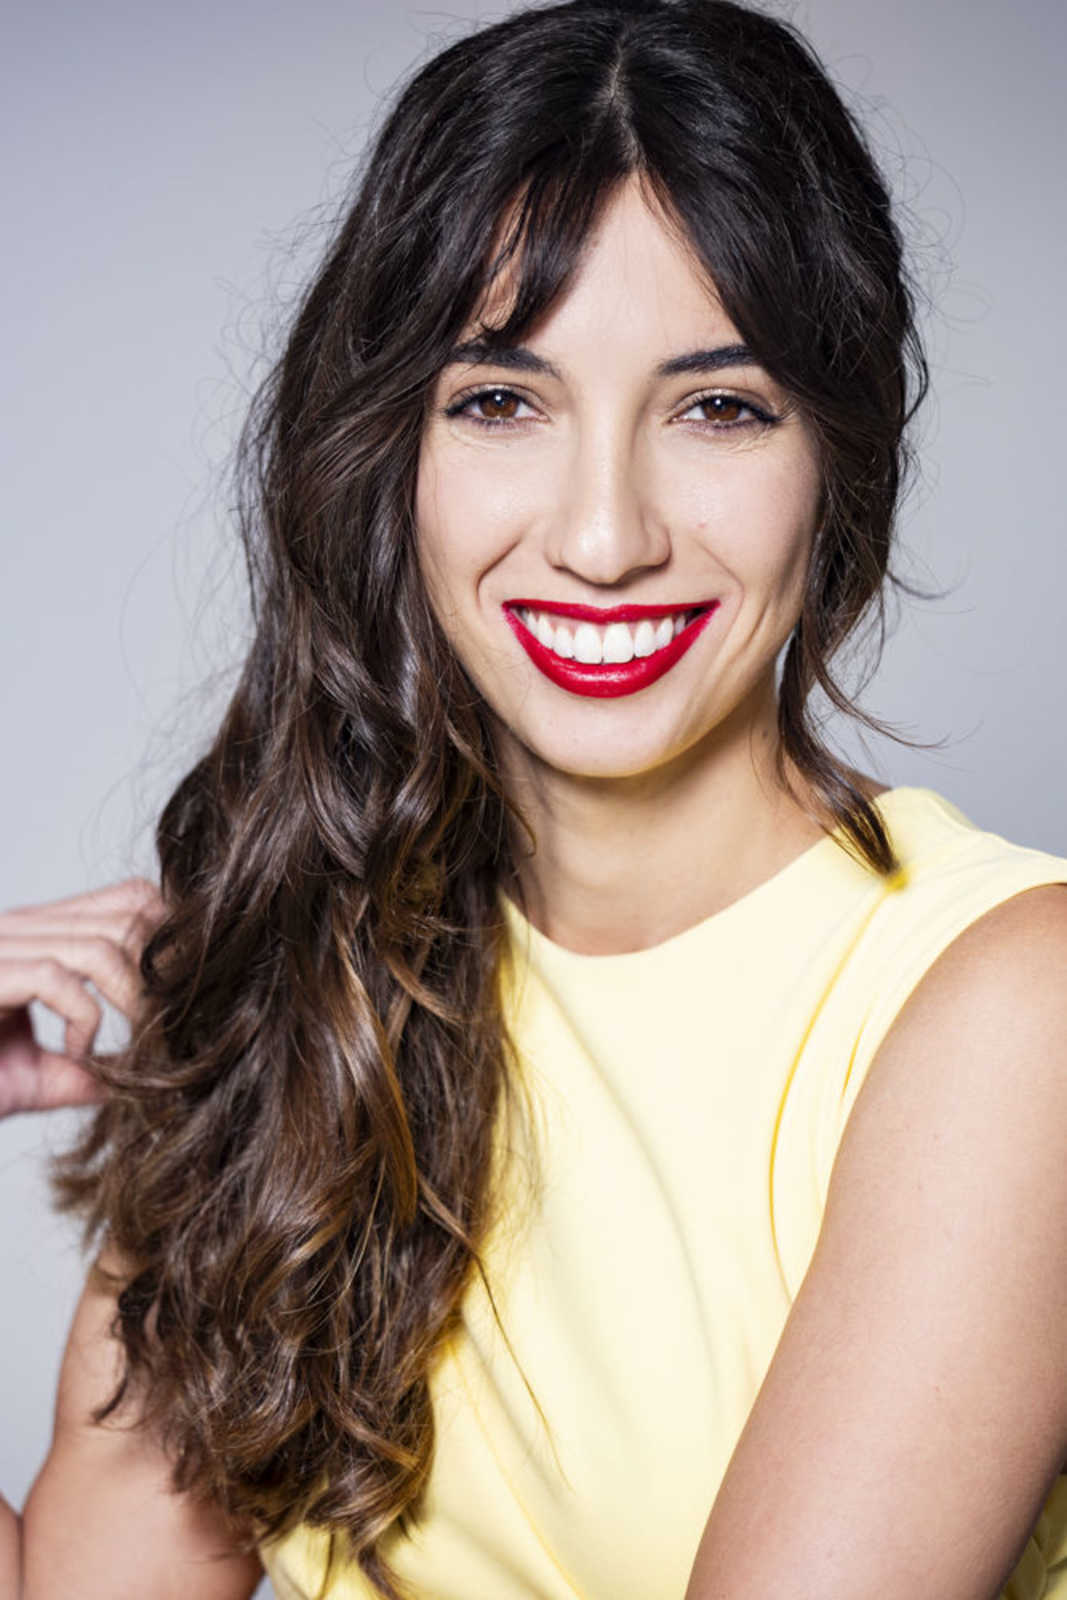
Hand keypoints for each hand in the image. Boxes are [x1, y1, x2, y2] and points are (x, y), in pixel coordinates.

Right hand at [0, 877, 166, 1117]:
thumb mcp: (31, 1077)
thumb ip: (83, 1070)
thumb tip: (140, 1081)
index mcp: (38, 938)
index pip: (130, 899)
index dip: (171, 937)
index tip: (186, 996)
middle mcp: (19, 931)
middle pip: (128, 914)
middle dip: (163, 972)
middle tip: (168, 1027)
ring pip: (99, 945)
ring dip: (132, 1000)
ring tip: (134, 1046)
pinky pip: (53, 977)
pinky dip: (83, 1018)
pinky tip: (77, 1052)